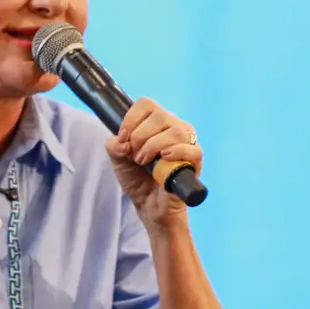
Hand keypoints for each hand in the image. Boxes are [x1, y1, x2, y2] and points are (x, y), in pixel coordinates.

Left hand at [104, 98, 201, 226]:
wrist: (148, 204)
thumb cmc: (137, 178)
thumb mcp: (118, 159)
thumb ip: (114, 145)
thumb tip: (123, 141)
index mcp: (155, 122)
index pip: (146, 104)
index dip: (131, 119)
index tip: (123, 137)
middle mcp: (173, 127)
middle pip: (159, 115)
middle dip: (140, 136)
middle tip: (135, 156)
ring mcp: (187, 143)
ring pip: (175, 131)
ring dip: (153, 146)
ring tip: (145, 162)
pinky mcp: (195, 161)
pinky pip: (192, 149)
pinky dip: (176, 152)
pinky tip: (164, 158)